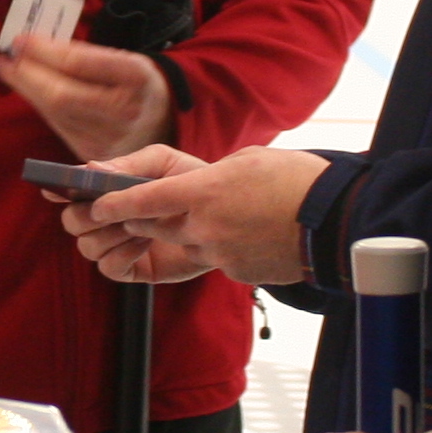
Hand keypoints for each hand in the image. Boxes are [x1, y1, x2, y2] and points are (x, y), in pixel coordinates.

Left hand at [0, 32, 174, 160]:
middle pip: (62, 94)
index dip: (44, 52)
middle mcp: (124, 110)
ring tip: (7, 69)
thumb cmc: (136, 84)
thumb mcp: (124, 60)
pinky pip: (58, 127)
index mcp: (135, 76)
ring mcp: (109, 137)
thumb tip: (34, 45)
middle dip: (27, 74)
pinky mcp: (94, 153)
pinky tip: (28, 90)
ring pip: (55, 113)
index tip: (20, 39)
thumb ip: (86, 55)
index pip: (80, 63)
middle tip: (5, 56)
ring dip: (26, 89)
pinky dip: (39, 105)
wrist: (162, 124)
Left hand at [59, 145, 326, 285]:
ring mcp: (219, 253)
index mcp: (203, 190)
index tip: (95, 204)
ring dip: (179, 232)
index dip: (114, 202)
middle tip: (138, 208)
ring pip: (180, 244)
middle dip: (141, 219)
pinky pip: (211, 258)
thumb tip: (180, 187)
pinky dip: (216, 246)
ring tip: (204, 216)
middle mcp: (204, 225)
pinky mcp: (236, 271)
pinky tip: (240, 232)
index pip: (142, 198)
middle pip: (152, 226)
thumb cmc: (294, 180)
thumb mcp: (245, 160)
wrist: (337, 220)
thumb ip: (205, 175)